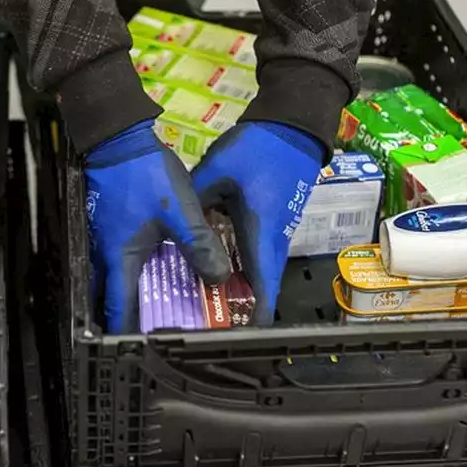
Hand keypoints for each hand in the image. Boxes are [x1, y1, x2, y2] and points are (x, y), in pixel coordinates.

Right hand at [86, 121, 232, 333]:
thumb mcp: (182, 211)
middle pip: (113, 299)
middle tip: (156, 333)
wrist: (119, 137)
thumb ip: (200, 246)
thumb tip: (218, 279)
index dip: (129, 336)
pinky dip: (135, 274)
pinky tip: (157, 270)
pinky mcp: (109, 226)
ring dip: (134, 296)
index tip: (143, 353)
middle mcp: (106, 256)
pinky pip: (120, 261)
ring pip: (116, 279)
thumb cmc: (147, 176)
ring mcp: (104, 240)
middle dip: (132, 320)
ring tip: (161, 308)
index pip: (119, 311)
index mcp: (122, 259)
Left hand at [192, 121, 324, 325]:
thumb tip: (175, 226)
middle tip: (214, 326)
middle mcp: (275, 239)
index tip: (239, 339)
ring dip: (245, 291)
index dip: (254, 317)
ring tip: (213, 306)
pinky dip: (245, 269)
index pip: (262, 286)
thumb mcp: (217, 171)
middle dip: (243, 310)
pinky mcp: (275, 222)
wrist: (292, 126)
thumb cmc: (258, 149)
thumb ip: (196, 201)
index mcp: (261, 233)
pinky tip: (221, 271)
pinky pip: (259, 256)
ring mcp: (279, 231)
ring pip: (260, 271)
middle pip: (262, 286)